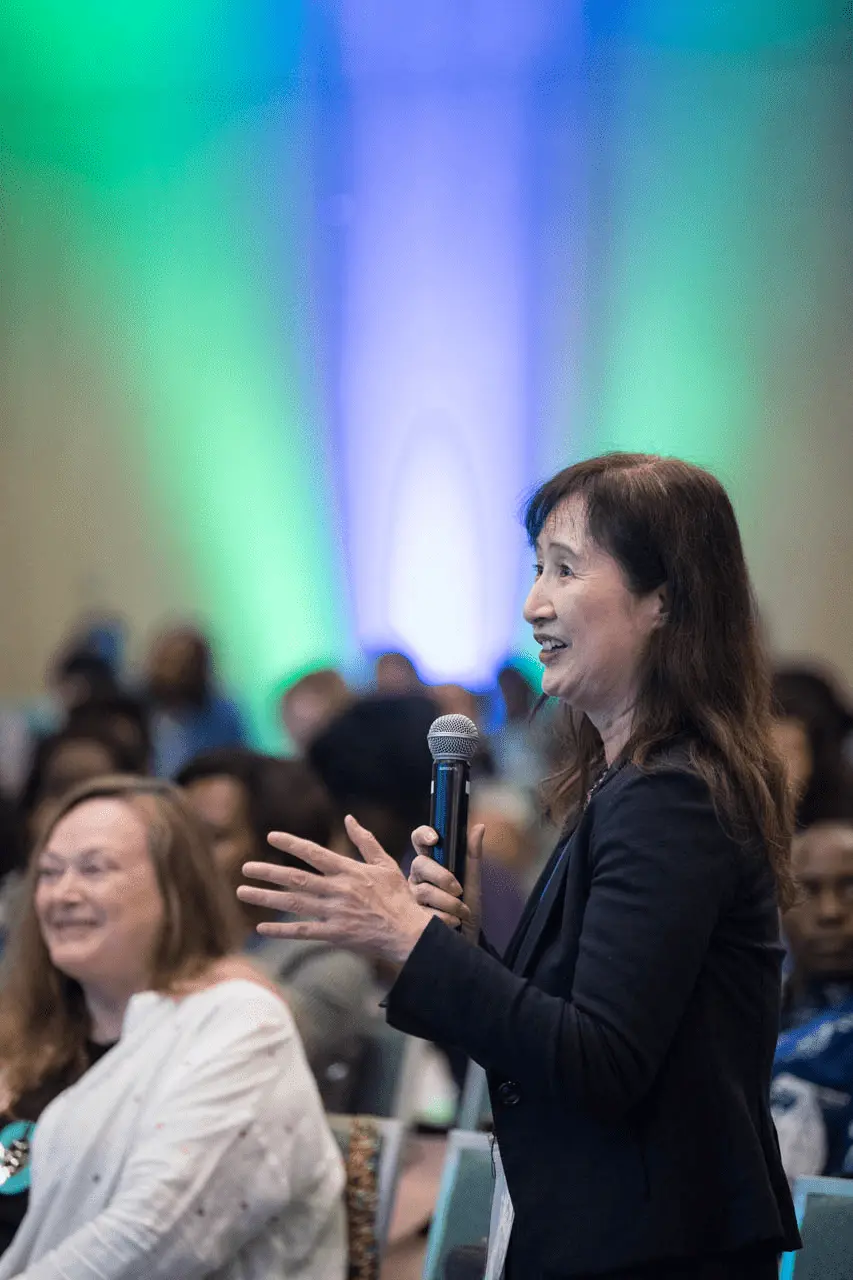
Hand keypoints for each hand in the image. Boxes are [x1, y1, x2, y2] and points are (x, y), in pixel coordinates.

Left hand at [236, 815, 470, 965]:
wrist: (409, 932)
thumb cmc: (398, 897)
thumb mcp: (385, 864)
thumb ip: (365, 841)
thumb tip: (349, 819)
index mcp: (349, 871)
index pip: (314, 853)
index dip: (291, 843)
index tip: (271, 836)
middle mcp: (339, 890)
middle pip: (296, 878)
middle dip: (268, 872)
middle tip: (245, 868)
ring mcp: (335, 913)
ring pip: (293, 904)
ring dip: (266, 897)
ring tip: (242, 892)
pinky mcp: (335, 935)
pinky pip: (303, 932)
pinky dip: (281, 930)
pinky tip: (262, 927)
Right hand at [409, 823, 483, 942]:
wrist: (467, 941)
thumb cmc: (467, 910)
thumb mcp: (473, 882)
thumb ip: (472, 856)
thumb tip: (479, 827)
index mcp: (430, 865)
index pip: (420, 842)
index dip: (423, 835)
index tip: (435, 838)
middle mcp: (417, 878)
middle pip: (419, 865)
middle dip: (442, 877)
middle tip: (458, 890)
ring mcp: (411, 898)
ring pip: (423, 891)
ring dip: (449, 903)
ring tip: (461, 913)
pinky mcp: (409, 918)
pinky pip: (424, 912)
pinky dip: (444, 918)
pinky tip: (452, 924)